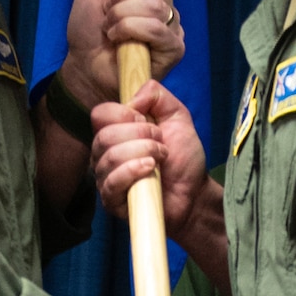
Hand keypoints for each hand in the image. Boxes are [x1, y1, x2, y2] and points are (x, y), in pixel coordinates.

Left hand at [62, 0, 184, 106]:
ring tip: (110, 29)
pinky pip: (157, 29)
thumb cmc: (88, 30)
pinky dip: (129, 29)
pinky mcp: (173, 51)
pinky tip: (117, 40)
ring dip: (122, 15)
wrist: (83, 66)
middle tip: (109, 14)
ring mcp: (173, 30)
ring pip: (155, 6)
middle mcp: (167, 9)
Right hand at [91, 81, 205, 231]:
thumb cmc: (183, 157)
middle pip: (104, 136)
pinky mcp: (111, 200)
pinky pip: (111, 182)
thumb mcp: (177, 116)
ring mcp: (105, 177)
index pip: (100, 114)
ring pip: (109, 157)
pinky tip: (150, 170)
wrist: (194, 191)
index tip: (148, 122)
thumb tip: (132, 99)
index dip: (124, 114)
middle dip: (140, 135)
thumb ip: (157, 96)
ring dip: (143, 152)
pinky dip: (132, 171)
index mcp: (115, 131)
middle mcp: (104, 153)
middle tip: (161, 144)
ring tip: (161, 158)